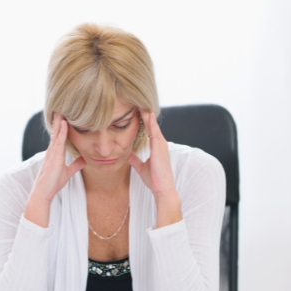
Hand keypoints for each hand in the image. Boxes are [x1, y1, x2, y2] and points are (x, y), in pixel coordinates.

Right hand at [24, 113, 86, 226]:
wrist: (44, 193)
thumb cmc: (53, 183)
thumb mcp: (68, 172)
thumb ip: (76, 164)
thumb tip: (86, 159)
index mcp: (55, 152)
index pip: (60, 135)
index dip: (63, 124)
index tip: (66, 114)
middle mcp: (52, 150)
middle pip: (57, 131)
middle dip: (60, 119)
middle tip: (63, 106)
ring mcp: (52, 153)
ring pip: (57, 133)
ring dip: (60, 121)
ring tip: (63, 108)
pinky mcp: (54, 157)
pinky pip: (58, 142)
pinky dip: (62, 132)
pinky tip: (65, 123)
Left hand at [128, 110, 181, 227]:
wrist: (162, 189)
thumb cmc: (154, 179)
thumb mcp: (141, 167)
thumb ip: (135, 160)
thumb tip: (128, 155)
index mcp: (156, 147)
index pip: (149, 130)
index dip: (143, 120)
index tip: (136, 110)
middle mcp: (160, 144)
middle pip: (152, 124)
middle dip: (145, 113)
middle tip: (137, 101)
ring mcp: (161, 145)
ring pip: (154, 125)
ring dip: (147, 114)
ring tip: (141, 102)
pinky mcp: (160, 148)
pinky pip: (155, 132)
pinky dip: (151, 123)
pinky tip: (147, 114)